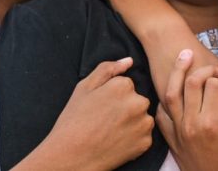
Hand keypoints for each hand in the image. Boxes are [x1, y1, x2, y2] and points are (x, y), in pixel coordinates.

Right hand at [15, 58, 153, 170]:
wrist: (71, 156)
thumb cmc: (74, 121)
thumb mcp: (84, 88)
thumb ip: (107, 69)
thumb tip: (128, 61)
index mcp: (123, 86)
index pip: (126, 85)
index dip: (112, 96)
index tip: (100, 107)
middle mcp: (138, 102)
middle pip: (137, 100)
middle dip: (125, 108)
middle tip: (105, 120)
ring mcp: (144, 124)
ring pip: (142, 117)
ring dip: (132, 122)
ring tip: (111, 131)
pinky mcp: (146, 142)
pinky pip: (144, 135)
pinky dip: (134, 138)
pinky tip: (117, 141)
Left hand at [156, 50, 217, 170]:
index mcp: (210, 124)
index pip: (213, 86)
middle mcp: (190, 125)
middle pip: (191, 84)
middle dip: (204, 69)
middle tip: (215, 66)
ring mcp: (177, 132)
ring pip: (171, 94)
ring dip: (177, 72)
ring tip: (185, 55)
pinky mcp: (171, 139)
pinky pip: (162, 113)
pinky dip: (166, 98)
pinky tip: (175, 89)